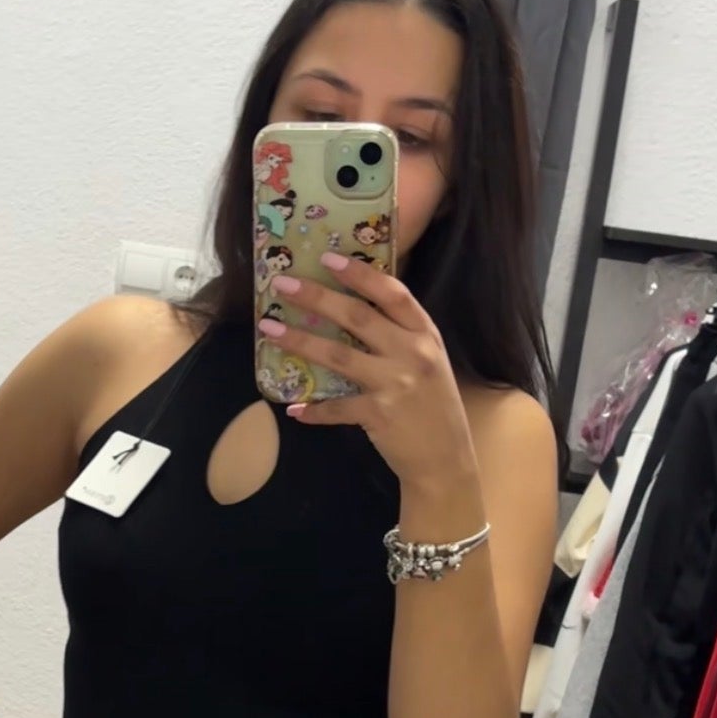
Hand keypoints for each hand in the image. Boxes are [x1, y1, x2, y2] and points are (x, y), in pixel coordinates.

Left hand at [260, 254, 476, 490]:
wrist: (447, 459)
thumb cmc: (433, 406)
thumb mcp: (428, 361)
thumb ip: (400, 336)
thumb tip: (351, 310)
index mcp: (425, 334)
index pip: (392, 293)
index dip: (360, 273)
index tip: (329, 258)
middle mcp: (412, 353)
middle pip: (357, 317)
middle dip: (316, 297)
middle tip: (283, 284)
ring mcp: (395, 384)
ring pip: (338, 355)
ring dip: (300, 341)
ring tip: (269, 329)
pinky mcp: (379, 414)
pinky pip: (336, 407)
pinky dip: (314, 409)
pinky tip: (293, 408)